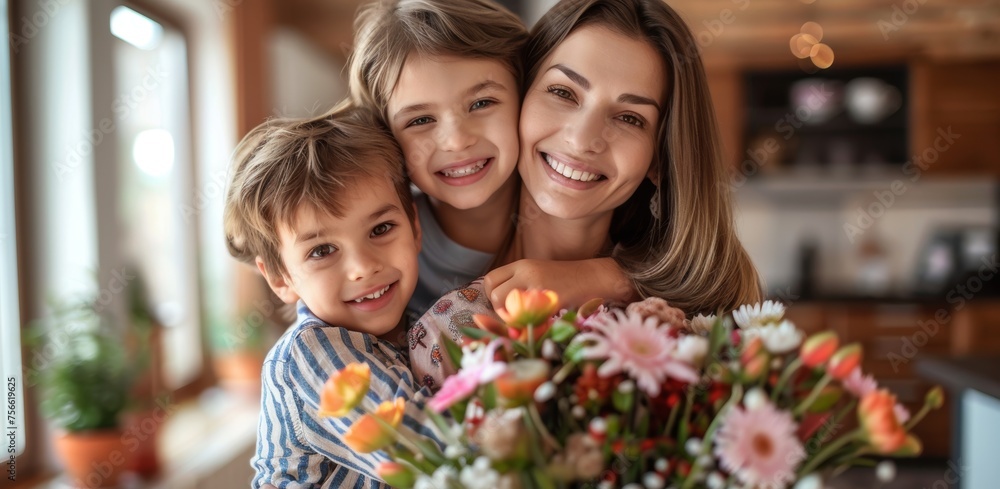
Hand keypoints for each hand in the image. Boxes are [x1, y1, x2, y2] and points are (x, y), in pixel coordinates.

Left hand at [483, 258, 635, 310]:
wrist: (594, 277)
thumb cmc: (566, 280)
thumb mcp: (538, 274)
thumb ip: (518, 284)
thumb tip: (498, 306)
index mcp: (521, 265)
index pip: (490, 280)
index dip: (492, 296)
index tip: (504, 305)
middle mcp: (526, 271)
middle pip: (494, 294)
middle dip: (499, 309)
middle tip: (514, 316)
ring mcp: (538, 285)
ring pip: (507, 306)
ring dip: (512, 318)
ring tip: (527, 320)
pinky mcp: (550, 299)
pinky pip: (528, 317)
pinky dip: (529, 325)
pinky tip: (541, 322)